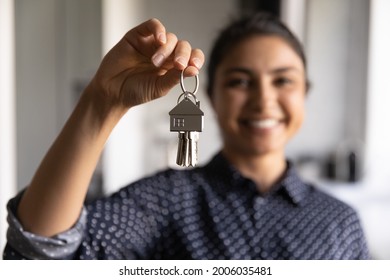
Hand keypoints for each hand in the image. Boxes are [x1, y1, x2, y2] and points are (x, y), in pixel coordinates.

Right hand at [88, 18, 204, 109]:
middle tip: (178, 65)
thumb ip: (175, 77)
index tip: (195, 65)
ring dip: (167, 49)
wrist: (112, 91)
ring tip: (155, 62)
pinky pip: (153, 25)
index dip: (196, 58)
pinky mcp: (139, 36)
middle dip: (183, 54)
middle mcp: (165, 54)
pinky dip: (159, 30)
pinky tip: (160, 40)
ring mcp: (152, 44)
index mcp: (173, 67)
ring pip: (170, 37)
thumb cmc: (135, 91)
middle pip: (183, 46)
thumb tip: (194, 70)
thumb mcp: (159, 87)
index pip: (191, 57)